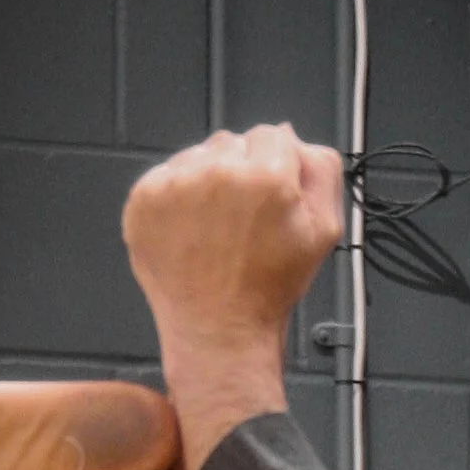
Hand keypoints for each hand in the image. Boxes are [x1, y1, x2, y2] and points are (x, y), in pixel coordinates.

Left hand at [123, 126, 341, 469]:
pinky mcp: (145, 200)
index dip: (274, 167)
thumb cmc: (269, 290)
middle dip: (240, 171)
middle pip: (233, 142)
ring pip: (198, 155)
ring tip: (214, 228)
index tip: (267, 200)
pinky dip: (176, 198)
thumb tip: (293, 138)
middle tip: (241, 221)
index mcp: (268, 176)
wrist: (220, 334)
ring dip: (206, 180)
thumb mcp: (324, 231)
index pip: (272, 135)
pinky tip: (191, 231)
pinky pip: (165, 175)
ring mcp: (176, 185)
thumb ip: (320, 170)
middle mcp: (219, 173)